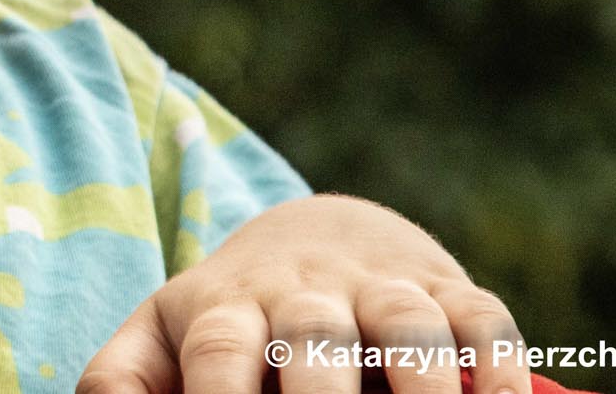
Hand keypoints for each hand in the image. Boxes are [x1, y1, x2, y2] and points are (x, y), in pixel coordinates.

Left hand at [78, 194, 531, 393]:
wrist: (316, 237)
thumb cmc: (228, 322)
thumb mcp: (160, 339)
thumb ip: (119, 382)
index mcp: (225, 307)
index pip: (220, 350)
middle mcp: (304, 292)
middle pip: (315, 338)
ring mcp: (378, 289)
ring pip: (407, 326)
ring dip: (423, 385)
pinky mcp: (448, 291)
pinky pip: (482, 320)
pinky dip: (497, 364)